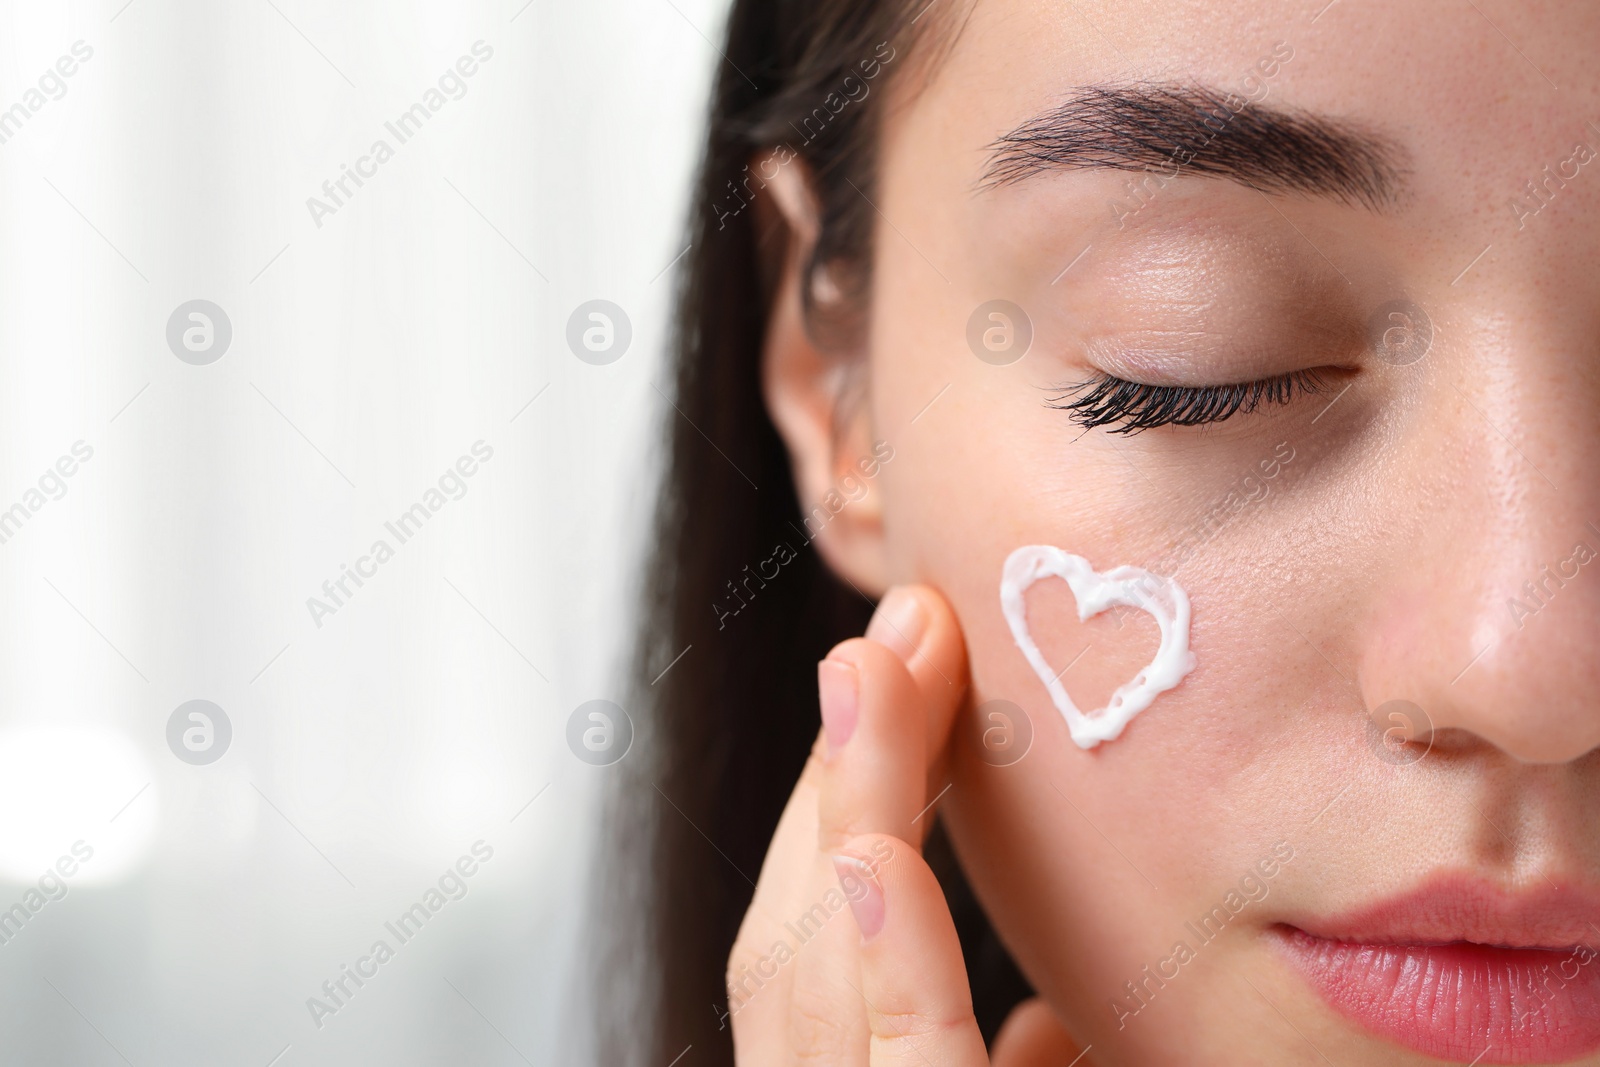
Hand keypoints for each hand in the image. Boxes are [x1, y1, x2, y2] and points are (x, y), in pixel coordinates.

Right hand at [727, 584, 1084, 1064]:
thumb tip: (1040, 1022)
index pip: (816, 941)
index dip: (849, 798)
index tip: (909, 674)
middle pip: (803, 926)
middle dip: (844, 763)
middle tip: (905, 624)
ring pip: (823, 964)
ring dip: (855, 803)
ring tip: (873, 668)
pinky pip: (905, 1058)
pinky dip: (891, 951)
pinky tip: (878, 851)